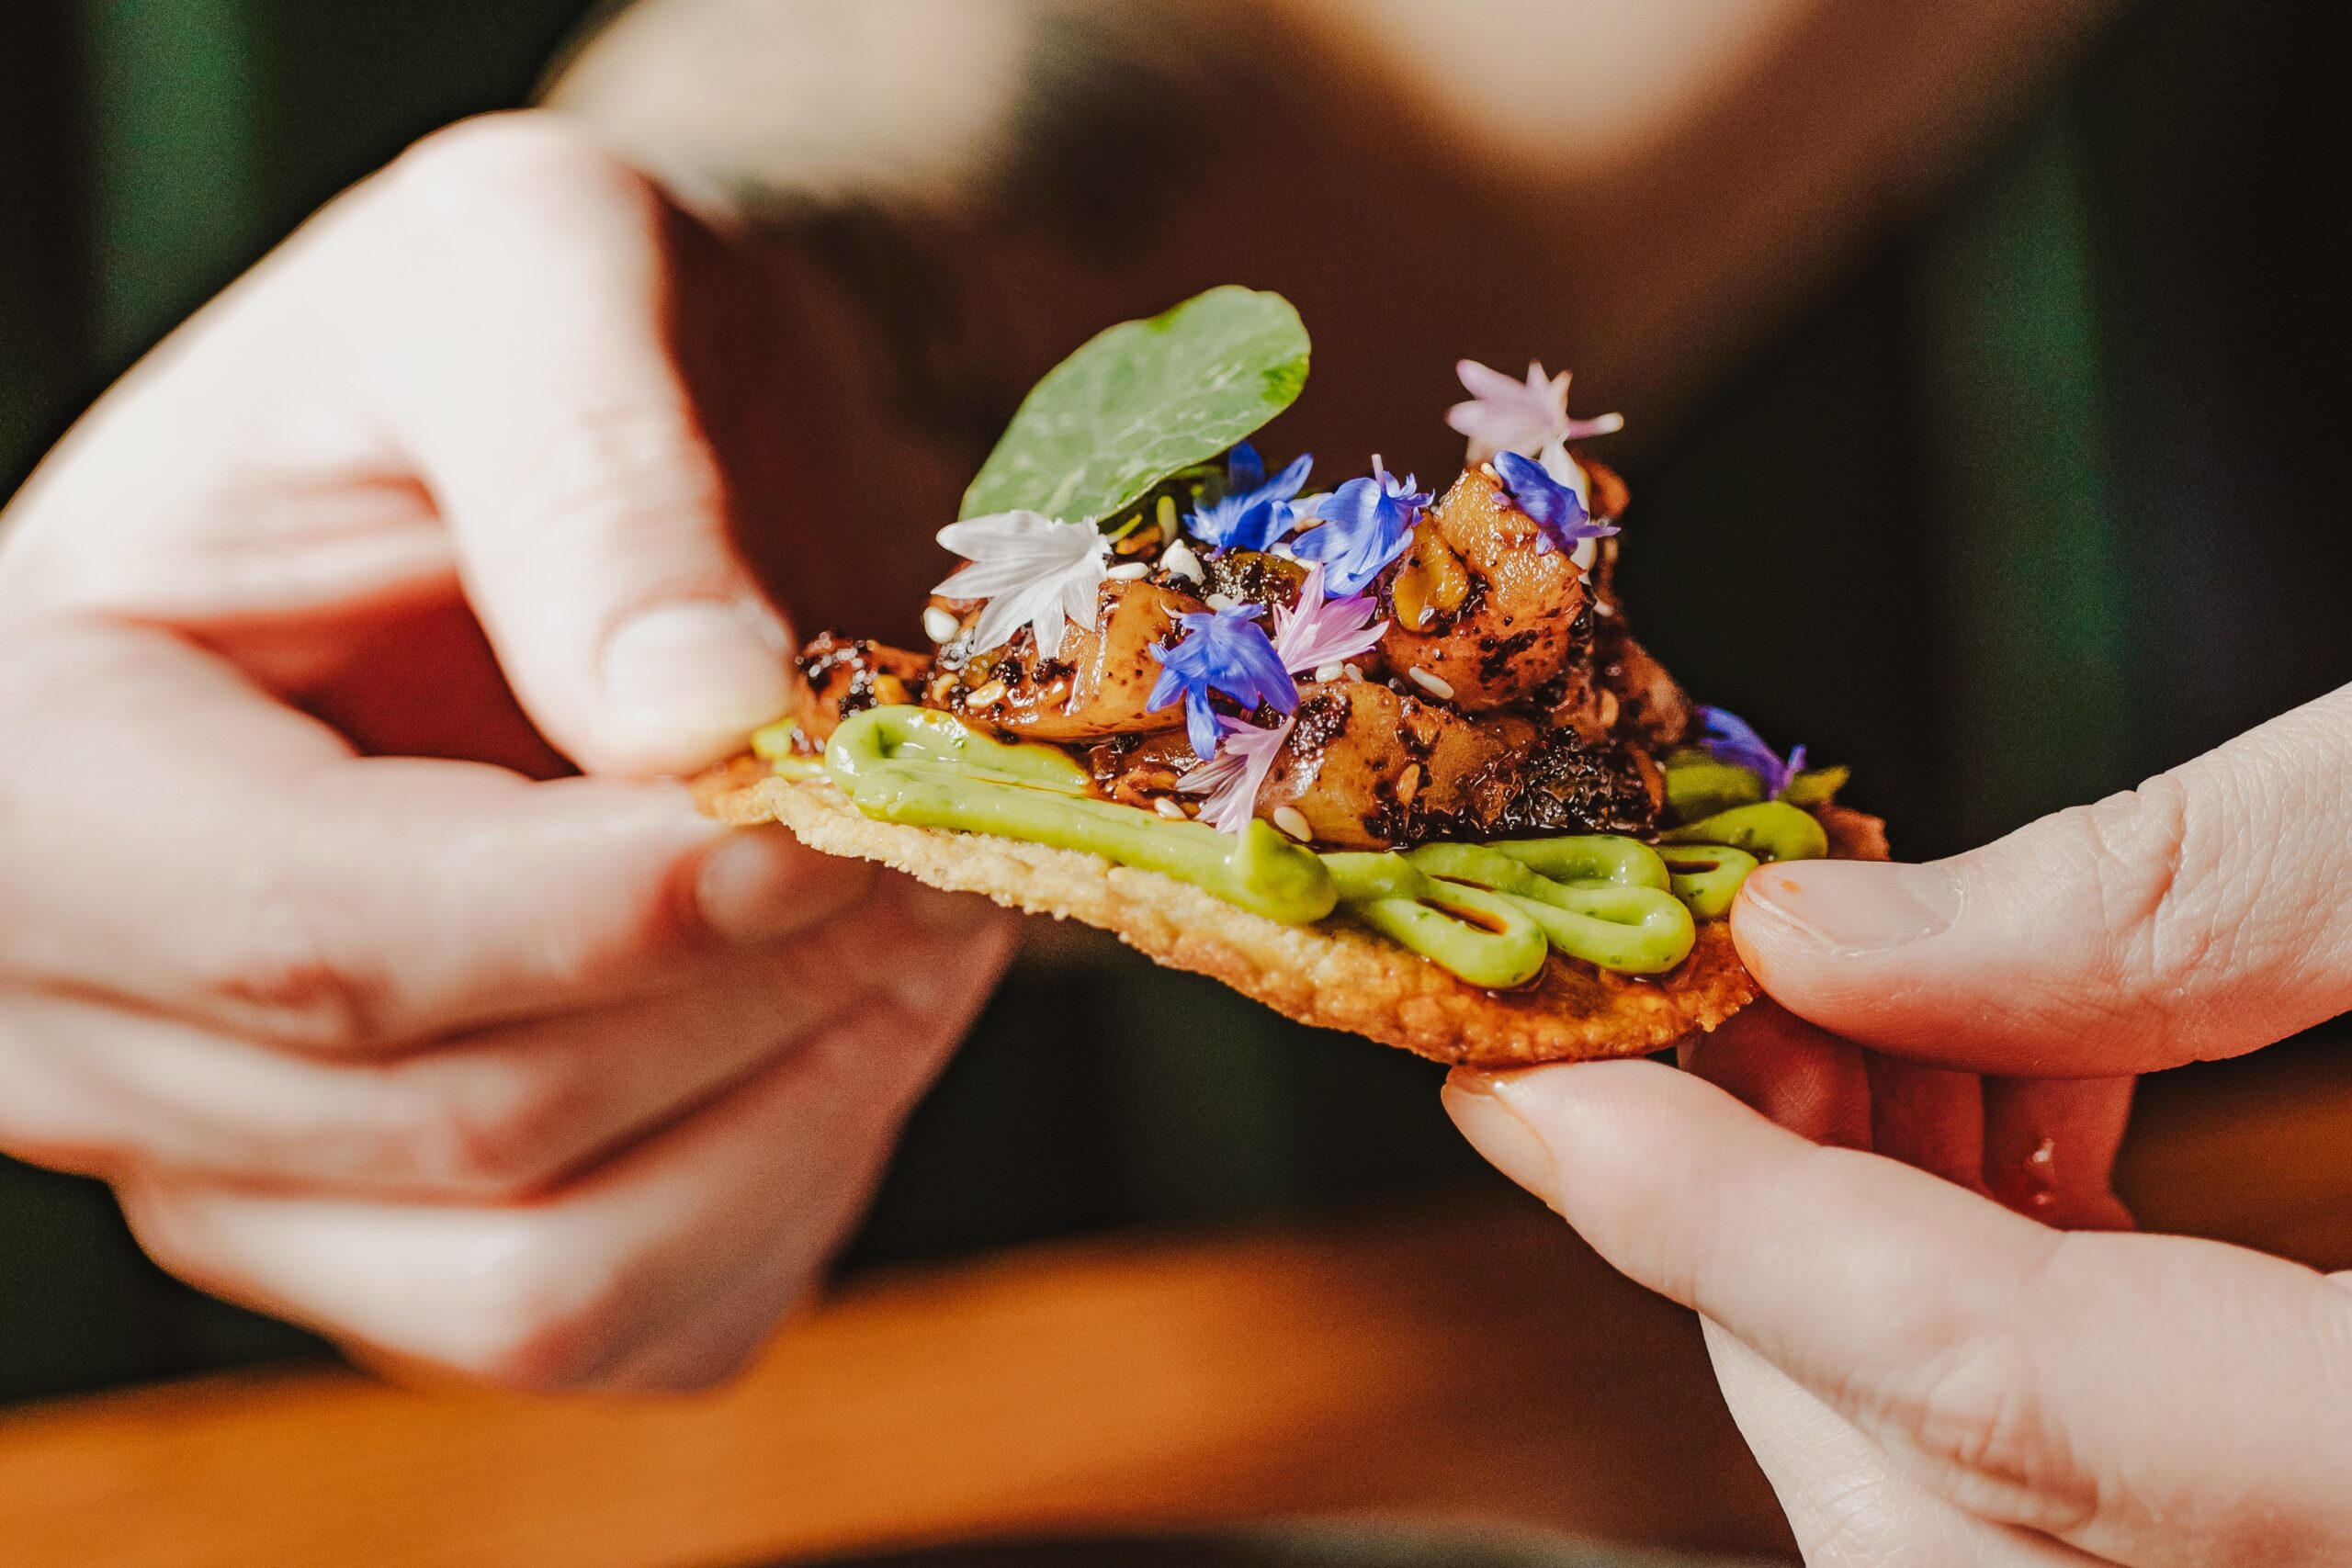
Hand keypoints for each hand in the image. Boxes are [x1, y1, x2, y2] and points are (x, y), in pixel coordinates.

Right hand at [0, 113, 1013, 1389]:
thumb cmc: (534, 343)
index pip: (301, 932)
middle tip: (932, 823)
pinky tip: (841, 1000)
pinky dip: (807, 1167)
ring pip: (560, 1281)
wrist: (593, 468)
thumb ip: (593, 473)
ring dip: (810, 1091)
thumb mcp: (538, 272)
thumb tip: (694, 722)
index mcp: (31, 759)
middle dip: (762, 980)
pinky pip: (650, 1321)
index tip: (840, 809)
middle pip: (464, 1125)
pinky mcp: (422, 1261)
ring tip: (910, 902)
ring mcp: (250, 1177)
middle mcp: (78, 1019)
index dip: (613, 908)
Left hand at [1446, 681, 2351, 1562]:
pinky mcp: (2326, 1522)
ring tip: (1879, 1035)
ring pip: (1986, 1504)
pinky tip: (2022, 1138)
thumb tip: (1836, 932)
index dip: (1714, 1224)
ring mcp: (2332, 1556)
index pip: (1992, 1386)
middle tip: (1725, 1019)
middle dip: (1766, 1236)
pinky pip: (2105, 1491)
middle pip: (1943, 1486)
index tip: (1518, 1096)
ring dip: (1874, 1261)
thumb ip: (2182, 890)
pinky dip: (2009, 1312)